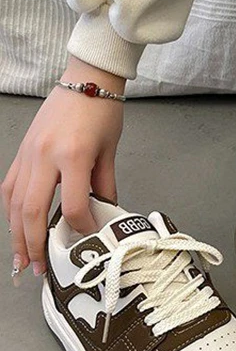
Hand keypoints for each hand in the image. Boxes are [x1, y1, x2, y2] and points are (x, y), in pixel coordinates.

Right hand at [2, 56, 124, 281]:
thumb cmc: (102, 112)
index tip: (89, 239)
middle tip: (41, 268)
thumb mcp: (110, 151)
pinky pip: (10, 187)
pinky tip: (15, 227)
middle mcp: (44, 157)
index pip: (72, 206)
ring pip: (14, 203)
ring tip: (23, 258)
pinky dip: (10, 210)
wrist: (86, 81)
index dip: (80, 228)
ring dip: (16, 233)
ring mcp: (28, 154)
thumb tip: (105, 214)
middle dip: (35, 244)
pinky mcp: (21, 152)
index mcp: (72, 156)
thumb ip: (105, 185)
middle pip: (32, 210)